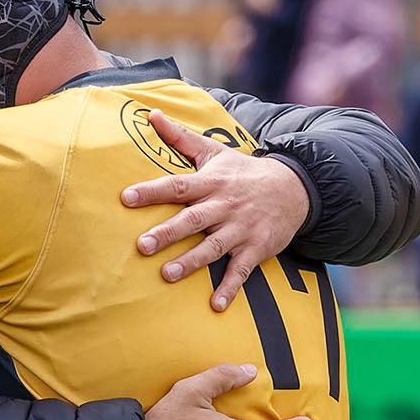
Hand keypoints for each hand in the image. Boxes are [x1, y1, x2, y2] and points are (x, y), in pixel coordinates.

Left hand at [121, 111, 311, 309]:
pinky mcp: (256, 248)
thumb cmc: (244, 171)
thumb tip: (151, 114)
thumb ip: (180, 137)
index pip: (177, 185)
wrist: (293, 188)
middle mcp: (224, 206)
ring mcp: (241, 229)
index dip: (151, 191)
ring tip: (168, 275)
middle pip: (192, 219)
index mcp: (211, 183)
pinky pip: (241, 271)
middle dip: (167, 233)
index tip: (126, 198)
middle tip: (142, 246)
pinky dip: (230, 288)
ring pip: (213, 247)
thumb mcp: (215, 151)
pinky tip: (216, 305)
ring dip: (192, 262)